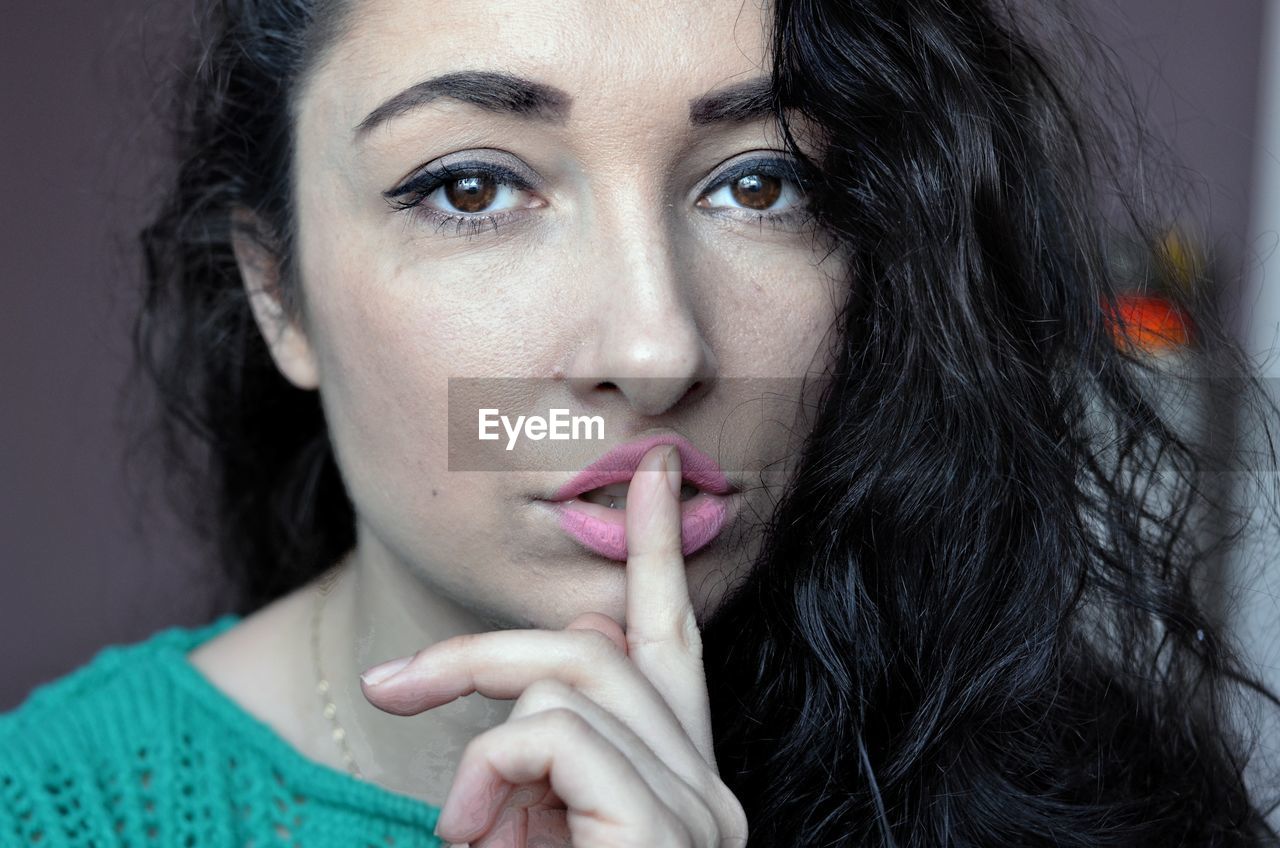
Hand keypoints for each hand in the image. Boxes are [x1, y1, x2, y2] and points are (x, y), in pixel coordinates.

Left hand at [359, 444, 748, 846]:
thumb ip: (554, 739)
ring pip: (569, 680)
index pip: (672, 638)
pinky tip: (472, 836)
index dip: (658, 550)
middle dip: (480, 653)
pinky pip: (552, 731)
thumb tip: (569, 644)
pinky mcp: (663, 830)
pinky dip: (489, 770)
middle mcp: (708, 789)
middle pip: (596, 644)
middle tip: (387, 684)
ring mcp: (696, 811)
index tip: (653, 469)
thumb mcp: (542, 817)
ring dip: (486, 750)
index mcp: (683, 776)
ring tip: (464, 832)